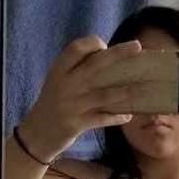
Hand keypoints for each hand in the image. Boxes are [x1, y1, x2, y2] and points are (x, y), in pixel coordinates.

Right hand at [20, 35, 143, 160]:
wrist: (36, 134)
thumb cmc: (52, 104)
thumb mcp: (57, 82)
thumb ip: (74, 70)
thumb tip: (105, 57)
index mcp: (59, 71)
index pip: (76, 48)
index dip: (92, 43)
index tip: (104, 46)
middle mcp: (65, 85)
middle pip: (96, 65)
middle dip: (118, 54)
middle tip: (137, 46)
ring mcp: (71, 105)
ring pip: (104, 94)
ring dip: (126, 91)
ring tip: (142, 88)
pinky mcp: (76, 124)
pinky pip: (102, 119)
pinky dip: (117, 117)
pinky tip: (129, 116)